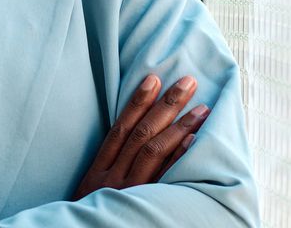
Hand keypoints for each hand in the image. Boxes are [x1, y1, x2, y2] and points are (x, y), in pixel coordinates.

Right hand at [71, 74, 208, 199]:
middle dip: (166, 105)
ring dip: (179, 127)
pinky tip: (193, 142)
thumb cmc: (88, 217)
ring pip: (153, 152)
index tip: (153, 77)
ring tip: (201, 109)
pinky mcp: (144, 205)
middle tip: (188, 82)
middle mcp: (114, 178)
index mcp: (98, 172)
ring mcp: (130, 193)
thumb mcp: (91, 193)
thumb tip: (130, 140)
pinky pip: (163, 179)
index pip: (120, 128)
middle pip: (141, 134)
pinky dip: (178, 158)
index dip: (137, 101)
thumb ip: (109, 169)